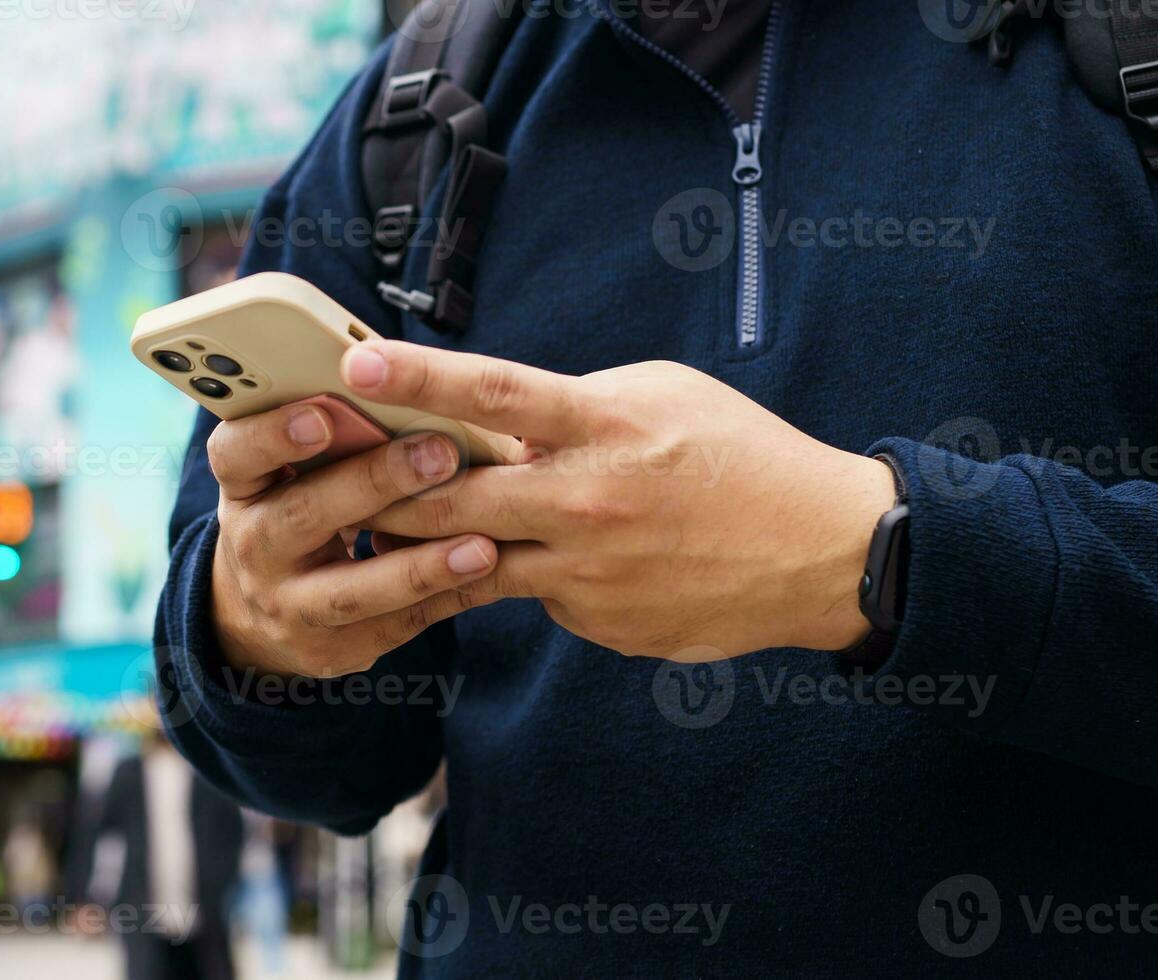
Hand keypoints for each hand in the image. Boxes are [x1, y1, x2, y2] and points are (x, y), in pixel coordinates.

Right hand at [204, 401, 502, 677]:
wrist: (260, 614)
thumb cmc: (297, 509)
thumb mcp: (289, 473)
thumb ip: (335, 436)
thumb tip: (413, 384)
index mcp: (244, 486)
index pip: (236, 453)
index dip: (274, 434)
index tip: (323, 414)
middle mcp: (255, 546)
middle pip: (305, 514)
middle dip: (375, 483)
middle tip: (440, 454)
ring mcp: (289, 605)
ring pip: (353, 589)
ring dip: (421, 566)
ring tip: (482, 544)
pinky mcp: (332, 650)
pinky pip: (397, 624)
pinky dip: (447, 596)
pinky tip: (492, 574)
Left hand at [342, 341, 897, 659]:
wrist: (818, 553)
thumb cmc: (740, 456)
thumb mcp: (661, 396)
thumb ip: (575, 404)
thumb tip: (500, 419)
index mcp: (605, 426)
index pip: (495, 394)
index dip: (421, 378)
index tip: (359, 364)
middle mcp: (587, 501)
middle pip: (452, 499)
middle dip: (385, 488)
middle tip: (339, 473)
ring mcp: (588, 571)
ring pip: (474, 560)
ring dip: (432, 544)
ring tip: (396, 528)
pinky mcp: (595, 621)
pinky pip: (533, 593)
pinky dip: (525, 573)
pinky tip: (555, 559)